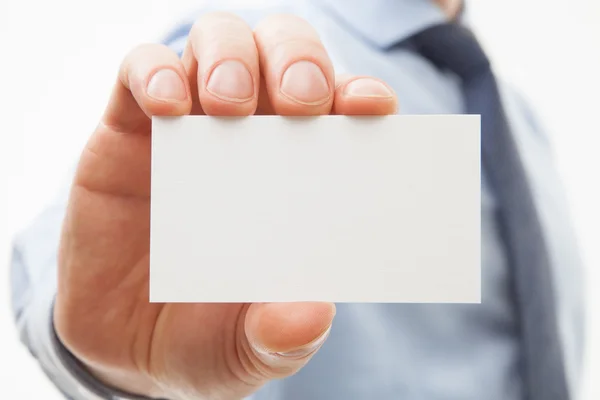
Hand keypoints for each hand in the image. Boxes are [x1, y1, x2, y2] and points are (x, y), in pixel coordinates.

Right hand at [55, 12, 397, 399]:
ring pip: (220, 41)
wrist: (125, 346)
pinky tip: (165, 105)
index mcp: (301, 178)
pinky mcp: (130, 127)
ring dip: (231, 56)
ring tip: (227, 104)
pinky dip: (153, 72)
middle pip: (287, 55)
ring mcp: (192, 126)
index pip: (344, 111)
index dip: (361, 97)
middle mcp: (254, 138)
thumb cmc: (205, 335)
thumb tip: (310, 314)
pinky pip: (141, 69)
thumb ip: (281, 337)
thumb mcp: (249, 349)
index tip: (372, 108)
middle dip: (299, 62)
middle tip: (300, 102)